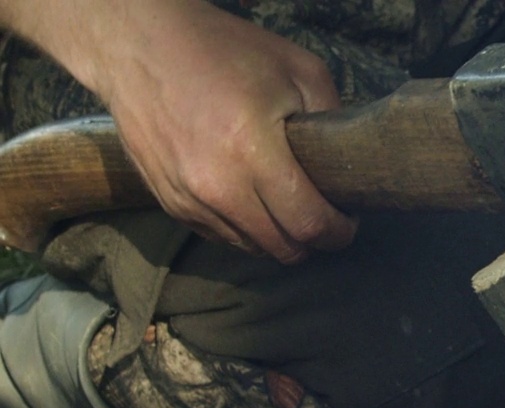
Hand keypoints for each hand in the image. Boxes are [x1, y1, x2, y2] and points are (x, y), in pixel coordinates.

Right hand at [65, 0, 356, 262]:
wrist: (139, 45)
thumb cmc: (224, 51)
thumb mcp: (297, 70)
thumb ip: (331, 117)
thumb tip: (348, 163)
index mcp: (251, 151)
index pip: (308, 223)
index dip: (338, 231)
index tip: (348, 220)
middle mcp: (216, 185)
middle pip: (282, 248)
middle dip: (313, 240)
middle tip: (325, 217)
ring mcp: (188, 198)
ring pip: (252, 248)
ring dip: (278, 238)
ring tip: (290, 209)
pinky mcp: (169, 203)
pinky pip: (221, 236)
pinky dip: (245, 229)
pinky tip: (254, 201)